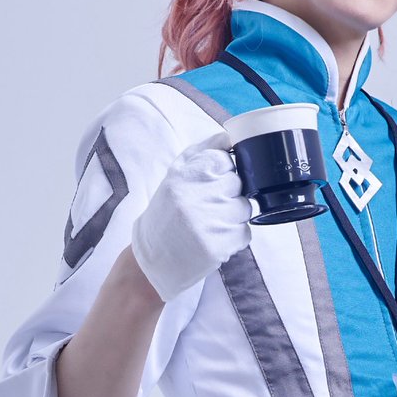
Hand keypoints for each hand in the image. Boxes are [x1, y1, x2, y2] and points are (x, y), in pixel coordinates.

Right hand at [131, 129, 252, 301]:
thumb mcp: (175, 176)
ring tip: (211, 223)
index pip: (226, 160)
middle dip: (229, 194)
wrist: (151, 260)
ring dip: (234, 216)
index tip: (212, 184)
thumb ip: (203, 152)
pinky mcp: (218, 246)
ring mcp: (209, 222)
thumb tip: (230, 136)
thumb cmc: (166, 214)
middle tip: (210, 207)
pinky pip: (245, 233)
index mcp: (184, 175)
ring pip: (245, 209)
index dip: (224, 173)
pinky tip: (215, 238)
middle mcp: (196, 196)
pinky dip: (234, 236)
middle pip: (238, 184)